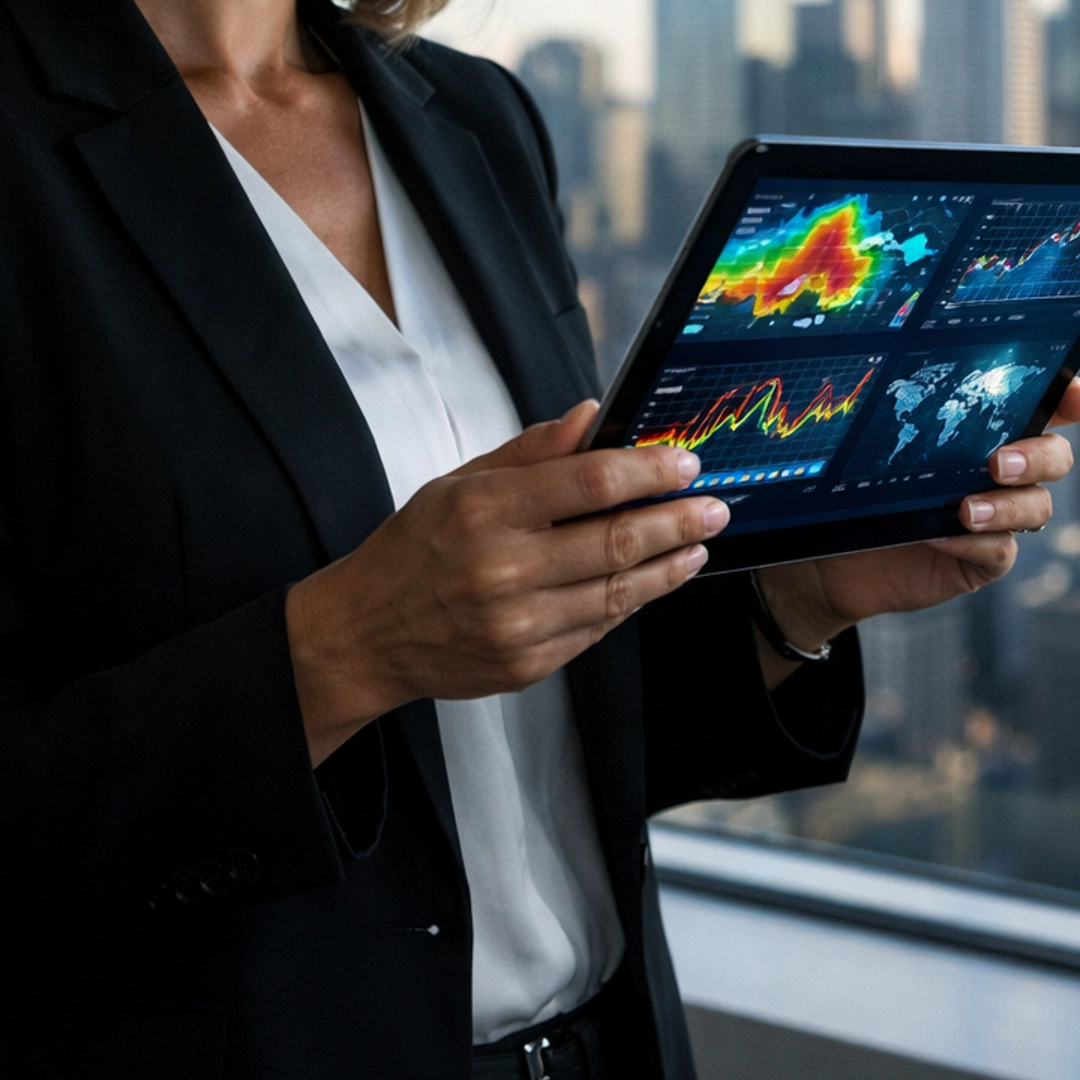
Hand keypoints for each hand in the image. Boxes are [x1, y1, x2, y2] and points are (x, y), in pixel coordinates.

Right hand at [284, 402, 725, 763]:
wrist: (365, 634)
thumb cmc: (413, 551)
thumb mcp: (457, 483)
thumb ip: (529, 451)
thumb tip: (589, 415)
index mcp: (484, 510)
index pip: (588, 482)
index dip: (647, 471)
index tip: (683, 462)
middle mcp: (502, 568)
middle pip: (616, 540)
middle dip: (677, 520)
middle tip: (714, 505)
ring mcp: (518, 623)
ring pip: (619, 591)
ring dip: (669, 565)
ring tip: (697, 544)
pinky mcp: (528, 664)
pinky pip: (598, 628)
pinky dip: (632, 601)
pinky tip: (653, 580)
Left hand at [754, 374, 1079, 684]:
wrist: (834, 552)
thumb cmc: (857, 482)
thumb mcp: (878, 440)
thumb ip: (907, 412)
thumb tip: (906, 374)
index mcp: (989, 427)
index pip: (1048, 406)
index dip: (1071, 399)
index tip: (1073, 399)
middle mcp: (1005, 470)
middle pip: (1056, 456)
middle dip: (1039, 457)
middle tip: (998, 463)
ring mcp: (1000, 516)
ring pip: (1037, 506)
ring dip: (1006, 507)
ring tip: (966, 510)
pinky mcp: (985, 559)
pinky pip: (1000, 550)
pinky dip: (974, 543)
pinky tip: (939, 535)